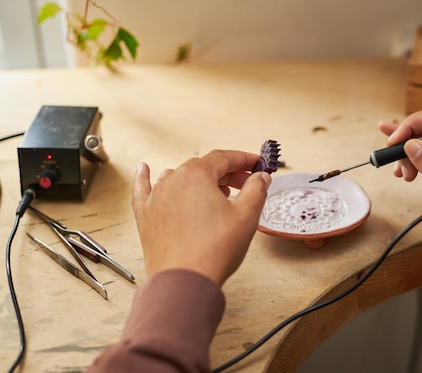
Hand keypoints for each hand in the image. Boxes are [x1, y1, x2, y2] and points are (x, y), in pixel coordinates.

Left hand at [132, 150, 270, 284]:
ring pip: (178, 176)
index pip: (223, 157)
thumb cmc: (214, 250)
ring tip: (214, 191)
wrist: (184, 282)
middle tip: (245, 185)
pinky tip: (143, 168)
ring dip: (199, 179)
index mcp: (197, 176)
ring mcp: (156, 198)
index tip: (256, 164)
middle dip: (226, 172)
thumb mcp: (247, 216)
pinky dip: (145, 177)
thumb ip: (256, 190)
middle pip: (203, 166)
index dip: (243, 159)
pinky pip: (143, 189)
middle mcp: (172, 181)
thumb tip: (261, 177)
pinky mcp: (145, 216)